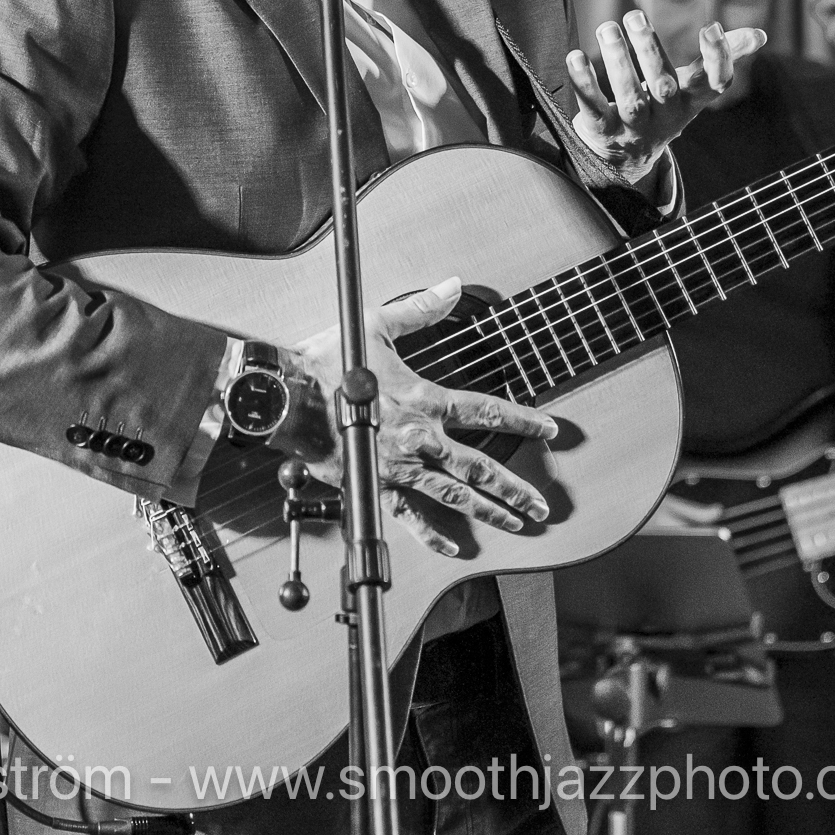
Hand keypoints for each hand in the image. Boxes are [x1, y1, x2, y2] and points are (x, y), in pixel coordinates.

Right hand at [289, 278, 556, 557]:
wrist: (284, 399)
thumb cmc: (325, 364)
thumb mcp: (376, 324)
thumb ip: (420, 309)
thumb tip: (452, 286)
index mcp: (423, 401)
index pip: (486, 411)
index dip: (522, 419)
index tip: (550, 430)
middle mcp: (419, 440)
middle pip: (479, 467)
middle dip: (515, 488)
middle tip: (541, 505)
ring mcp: (399, 469)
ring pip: (455, 496)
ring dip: (489, 512)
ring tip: (516, 524)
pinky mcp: (376, 486)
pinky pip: (410, 517)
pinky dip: (432, 535)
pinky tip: (453, 548)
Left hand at [567, 13, 765, 168]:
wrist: (628, 158)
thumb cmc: (664, 107)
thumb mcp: (694, 88)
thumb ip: (722, 59)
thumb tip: (761, 35)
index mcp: (691, 101)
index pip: (714, 84)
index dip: (717, 59)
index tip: (711, 27)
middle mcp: (666, 115)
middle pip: (663, 85)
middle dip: (650, 50)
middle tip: (635, 15)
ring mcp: (634, 127)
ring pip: (629, 98)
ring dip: (618, 61)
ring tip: (607, 27)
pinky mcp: (604, 133)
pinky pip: (593, 109)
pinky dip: (584, 84)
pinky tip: (576, 56)